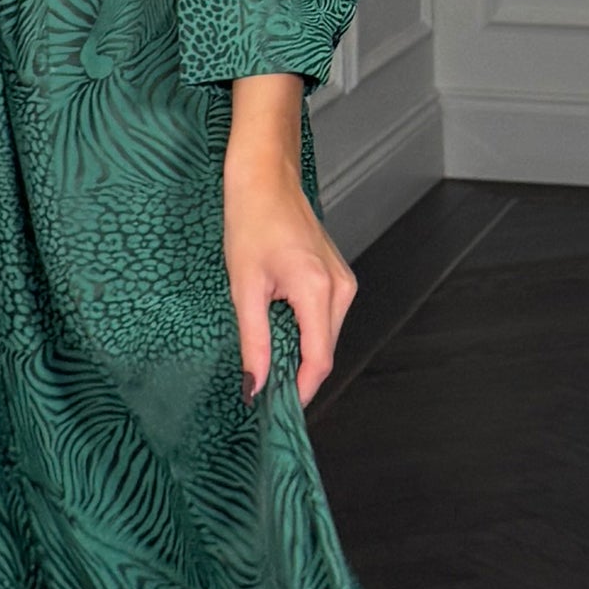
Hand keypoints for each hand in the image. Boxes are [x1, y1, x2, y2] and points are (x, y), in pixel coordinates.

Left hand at [223, 75, 357, 409]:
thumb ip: (253, 340)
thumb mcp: (244, 286)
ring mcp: (343, 282)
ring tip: (265, 358)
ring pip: (325, 337)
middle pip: (323, 351)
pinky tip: (277, 330)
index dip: (299, 391)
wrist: (265, 178)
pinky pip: (324, 318)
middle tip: (262, 389)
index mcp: (319, 290)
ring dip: (298, 353)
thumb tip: (254, 384)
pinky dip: (303, 332)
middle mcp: (341, 288)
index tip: (276, 411)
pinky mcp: (337, 278)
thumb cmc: (251, 220)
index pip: (318, 360)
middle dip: (296, 375)